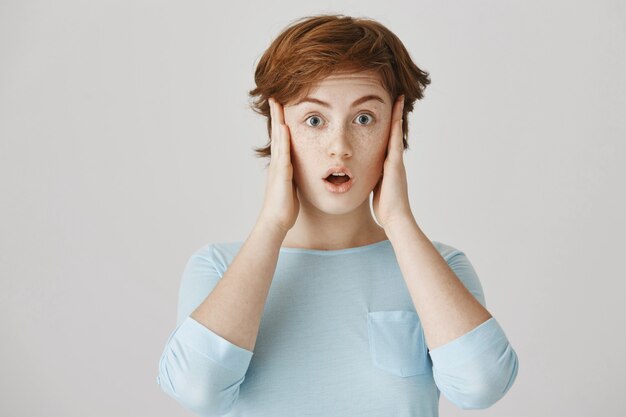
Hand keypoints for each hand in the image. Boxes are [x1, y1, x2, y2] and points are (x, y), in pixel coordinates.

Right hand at [258, 97, 299, 232]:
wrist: (276, 222)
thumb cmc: (285, 208)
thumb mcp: (291, 187)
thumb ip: (293, 177)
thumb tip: (298, 172)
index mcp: (282, 165)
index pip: (283, 138)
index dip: (282, 122)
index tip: (282, 106)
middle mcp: (278, 162)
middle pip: (278, 133)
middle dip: (276, 115)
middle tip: (275, 95)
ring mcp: (278, 167)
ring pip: (279, 139)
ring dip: (278, 120)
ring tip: (277, 102)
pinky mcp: (282, 174)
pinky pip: (283, 153)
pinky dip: (283, 138)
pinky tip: (284, 126)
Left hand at [372, 95, 412, 228]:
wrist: (395, 218)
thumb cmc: (385, 207)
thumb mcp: (375, 187)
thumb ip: (373, 177)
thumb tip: (362, 174)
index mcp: (388, 165)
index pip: (387, 140)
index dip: (387, 126)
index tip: (386, 111)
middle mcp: (394, 160)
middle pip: (394, 132)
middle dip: (395, 115)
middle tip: (396, 97)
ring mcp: (396, 162)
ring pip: (396, 134)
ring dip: (397, 116)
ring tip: (398, 99)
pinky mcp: (395, 165)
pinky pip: (395, 142)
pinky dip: (396, 129)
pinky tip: (396, 117)